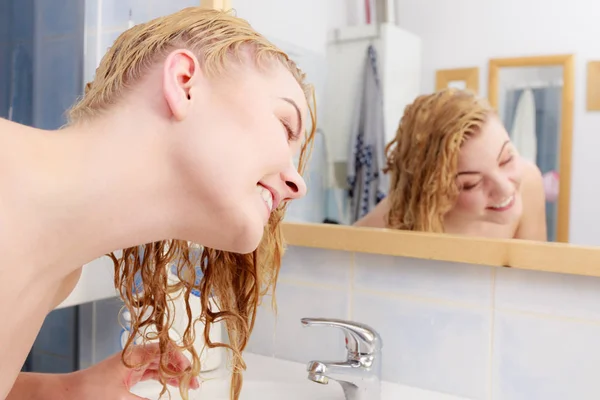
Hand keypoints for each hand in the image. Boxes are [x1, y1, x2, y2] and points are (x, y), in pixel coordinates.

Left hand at [63, 343, 199, 399]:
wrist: (62, 396)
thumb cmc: (86, 393)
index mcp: (133, 355)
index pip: (164, 349)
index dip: (180, 358)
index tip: (189, 372)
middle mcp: (133, 358)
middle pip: (164, 357)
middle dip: (180, 368)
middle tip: (194, 382)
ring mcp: (129, 367)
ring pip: (158, 366)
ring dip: (173, 374)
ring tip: (187, 385)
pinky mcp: (125, 376)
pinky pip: (149, 374)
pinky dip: (162, 379)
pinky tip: (170, 386)